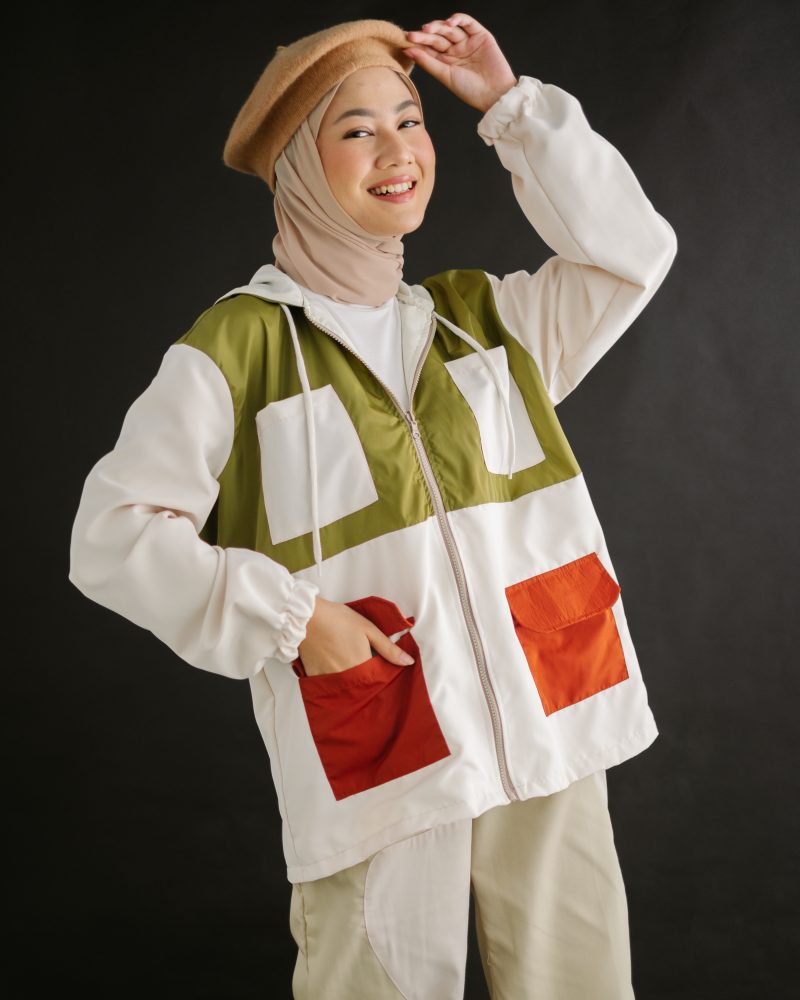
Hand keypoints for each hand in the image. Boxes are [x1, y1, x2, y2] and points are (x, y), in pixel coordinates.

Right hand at [297, 596, 415, 676]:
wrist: (307, 618)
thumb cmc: (338, 619)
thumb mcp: (368, 629)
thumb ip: (388, 648)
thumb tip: (407, 662)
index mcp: (362, 665)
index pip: (378, 679)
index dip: (381, 674)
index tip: (379, 667)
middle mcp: (348, 676)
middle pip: (363, 686)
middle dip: (366, 680)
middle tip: (361, 663)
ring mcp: (331, 679)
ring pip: (347, 687)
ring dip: (351, 682)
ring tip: (347, 665)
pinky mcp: (317, 677)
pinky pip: (330, 686)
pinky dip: (334, 681)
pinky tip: (334, 667)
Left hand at [404, 13, 518, 113]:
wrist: (494, 94)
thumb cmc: (470, 90)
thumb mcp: (445, 76)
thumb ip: (427, 62)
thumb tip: (408, 50)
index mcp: (446, 61)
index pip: (429, 48)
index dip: (418, 44)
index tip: (405, 42)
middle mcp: (456, 50)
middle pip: (437, 37)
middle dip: (425, 35)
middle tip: (412, 35)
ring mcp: (468, 42)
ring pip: (450, 29)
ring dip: (438, 27)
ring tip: (427, 29)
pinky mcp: (480, 35)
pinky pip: (468, 22)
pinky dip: (458, 20)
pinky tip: (449, 24)